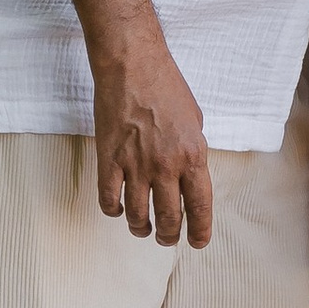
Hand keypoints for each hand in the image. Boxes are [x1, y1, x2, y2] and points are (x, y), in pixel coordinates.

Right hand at [91, 25, 213, 246]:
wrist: (132, 65)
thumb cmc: (166, 87)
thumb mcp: (195, 121)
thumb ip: (192, 152)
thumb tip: (188, 175)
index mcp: (193, 156)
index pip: (200, 207)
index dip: (199, 231)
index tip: (197, 242)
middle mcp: (166, 166)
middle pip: (168, 218)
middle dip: (169, 235)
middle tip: (166, 238)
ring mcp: (136, 165)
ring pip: (138, 215)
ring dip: (141, 228)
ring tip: (143, 229)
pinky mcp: (109, 160)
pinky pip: (108, 200)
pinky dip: (114, 211)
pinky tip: (118, 209)